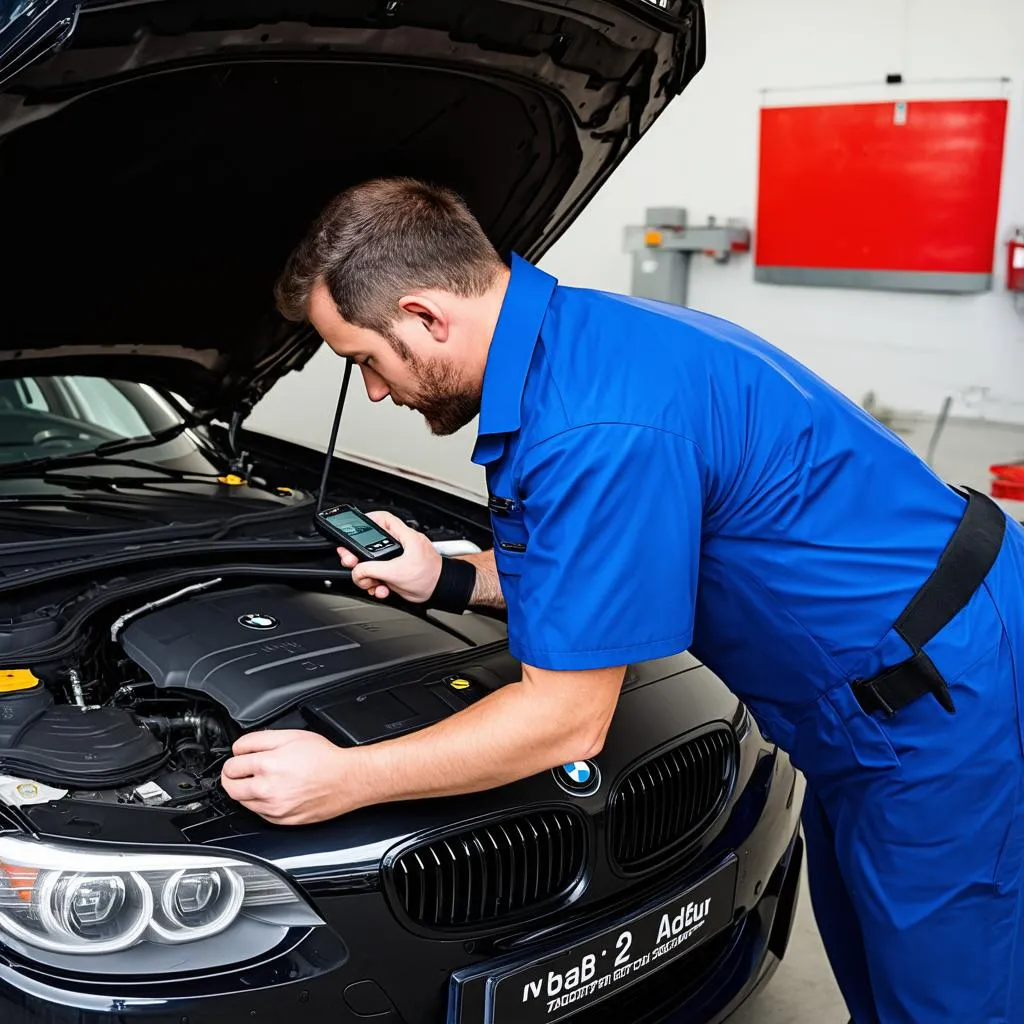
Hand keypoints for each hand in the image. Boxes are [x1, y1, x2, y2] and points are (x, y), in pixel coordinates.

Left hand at [220, 730, 354, 824]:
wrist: (346, 779)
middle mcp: (266, 789)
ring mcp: (273, 808)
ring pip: (242, 802)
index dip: (234, 758)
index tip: (240, 757)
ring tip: (260, 780)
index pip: (231, 765)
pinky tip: (273, 792)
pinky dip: (260, 803)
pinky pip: (259, 813)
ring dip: (245, 790)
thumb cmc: (324, 757)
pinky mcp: (282, 820)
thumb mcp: (291, 735)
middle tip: (241, 770)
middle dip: (232, 777)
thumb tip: (239, 747)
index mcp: (267, 765)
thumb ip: (259, 739)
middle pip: (230, 787)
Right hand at [336, 510, 441, 602]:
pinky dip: (377, 584)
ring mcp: (398, 560)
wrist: (441, 592)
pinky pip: (380, 576)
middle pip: (372, 545)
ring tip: (373, 583)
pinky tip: (382, 589)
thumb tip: (357, 570)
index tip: (355, 526)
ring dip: (368, 576)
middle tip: (352, 562)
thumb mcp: (395, 572)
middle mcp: (401, 546)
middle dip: (359, 557)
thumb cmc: (430, 577)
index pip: (384, 519)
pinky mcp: (398, 573)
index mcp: (404, 538)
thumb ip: (372, 570)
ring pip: (374, 564)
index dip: (368, 519)